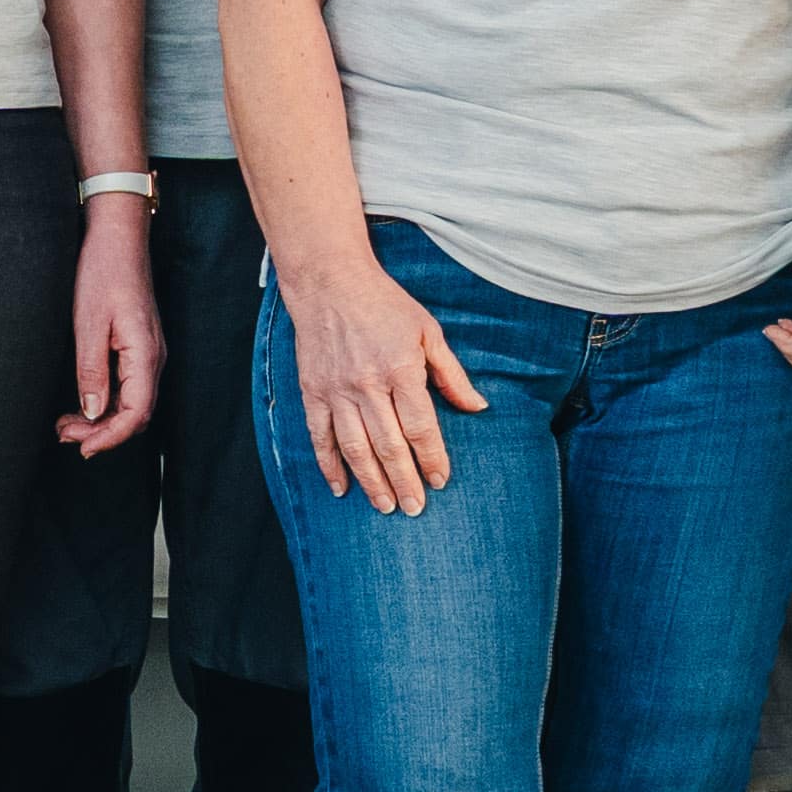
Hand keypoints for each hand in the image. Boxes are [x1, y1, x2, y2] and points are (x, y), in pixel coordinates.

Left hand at [61, 191, 163, 456]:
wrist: (118, 238)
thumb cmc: (103, 273)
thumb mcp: (89, 323)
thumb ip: (92, 371)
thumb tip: (94, 413)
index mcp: (145, 354)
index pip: (136, 413)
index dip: (110, 437)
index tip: (82, 448)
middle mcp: (153, 358)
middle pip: (135, 414)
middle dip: (101, 432)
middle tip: (64, 435)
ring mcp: (148, 353)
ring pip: (131, 403)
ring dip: (102, 420)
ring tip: (66, 425)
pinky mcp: (138, 348)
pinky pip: (128, 387)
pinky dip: (106, 402)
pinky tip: (82, 405)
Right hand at [276, 236, 480, 513]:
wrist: (330, 282)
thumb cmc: (385, 305)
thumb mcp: (427, 331)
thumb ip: (452, 374)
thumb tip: (478, 408)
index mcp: (401, 369)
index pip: (420, 426)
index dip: (432, 458)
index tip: (440, 481)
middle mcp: (368, 384)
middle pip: (389, 445)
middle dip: (404, 481)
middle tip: (414, 508)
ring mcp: (337, 390)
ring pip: (355, 448)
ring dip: (371, 482)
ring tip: (385, 507)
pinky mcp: (313, 392)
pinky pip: (320, 437)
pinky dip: (329, 466)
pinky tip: (342, 488)